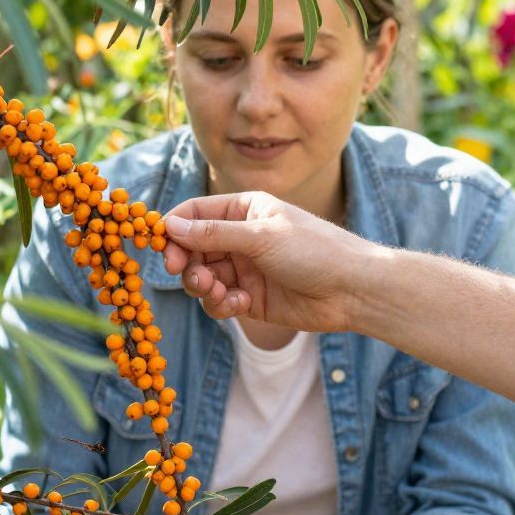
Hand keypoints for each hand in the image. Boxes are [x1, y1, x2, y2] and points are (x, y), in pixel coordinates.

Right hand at [162, 193, 371, 333]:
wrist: (353, 290)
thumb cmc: (315, 250)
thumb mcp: (261, 236)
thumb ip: (214, 233)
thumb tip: (170, 225)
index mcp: (244, 210)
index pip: (195, 212)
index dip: (174, 228)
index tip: (161, 246)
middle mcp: (241, 237)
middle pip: (193, 248)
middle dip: (187, 263)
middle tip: (185, 274)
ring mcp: (245, 269)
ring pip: (203, 278)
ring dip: (203, 286)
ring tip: (217, 292)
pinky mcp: (251, 299)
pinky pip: (220, 301)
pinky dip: (222, 304)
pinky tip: (241, 304)